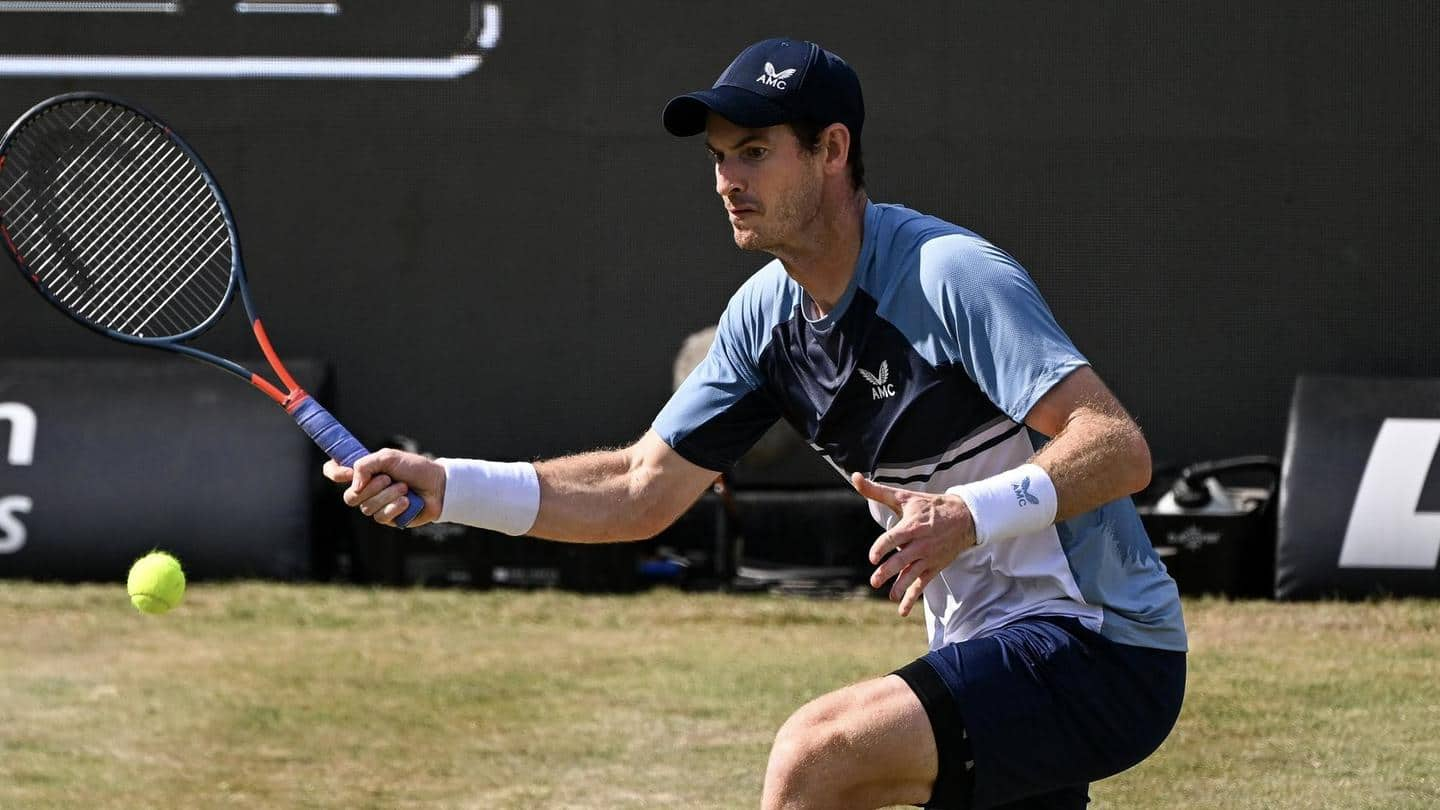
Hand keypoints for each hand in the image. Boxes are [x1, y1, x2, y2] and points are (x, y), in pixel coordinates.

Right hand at [322, 449, 446, 526]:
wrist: (438, 485)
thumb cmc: (415, 468)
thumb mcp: (389, 458)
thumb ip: (365, 465)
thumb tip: (354, 486)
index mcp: (364, 472)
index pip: (334, 471)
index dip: (334, 472)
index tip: (347, 472)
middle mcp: (366, 489)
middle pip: (349, 497)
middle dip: (371, 487)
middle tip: (388, 478)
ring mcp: (376, 505)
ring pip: (366, 507)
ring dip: (387, 495)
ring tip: (404, 488)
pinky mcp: (388, 518)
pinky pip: (380, 517)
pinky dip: (395, 507)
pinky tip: (407, 501)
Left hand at [851, 472, 976, 616]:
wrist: (963, 519)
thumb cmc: (928, 506)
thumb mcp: (904, 497)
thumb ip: (877, 491)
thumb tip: (855, 477)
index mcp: (912, 526)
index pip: (895, 538)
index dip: (883, 547)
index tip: (873, 557)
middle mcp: (920, 544)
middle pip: (902, 560)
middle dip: (889, 571)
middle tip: (875, 581)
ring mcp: (927, 557)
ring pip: (912, 575)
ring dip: (901, 587)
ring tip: (890, 596)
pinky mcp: (933, 568)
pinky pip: (921, 585)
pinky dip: (912, 598)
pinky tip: (902, 611)